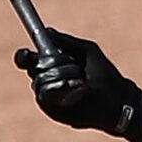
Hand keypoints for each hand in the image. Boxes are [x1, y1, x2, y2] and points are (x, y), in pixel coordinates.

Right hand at [15, 28, 141, 134]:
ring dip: (64, 76)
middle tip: (75, 66)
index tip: (26, 53)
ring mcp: (49, 98)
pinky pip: (47, 97)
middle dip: (55, 63)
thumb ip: (68, 42)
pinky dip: (65, 90)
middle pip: (34, 68)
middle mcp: (47, 82)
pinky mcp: (53, 111)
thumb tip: (47, 30)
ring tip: (82, 81)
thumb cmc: (105, 75)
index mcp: (53, 67)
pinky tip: (81, 90)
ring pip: (40, 82)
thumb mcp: (88, 51)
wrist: (117, 100)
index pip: (29, 61)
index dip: (24, 57)